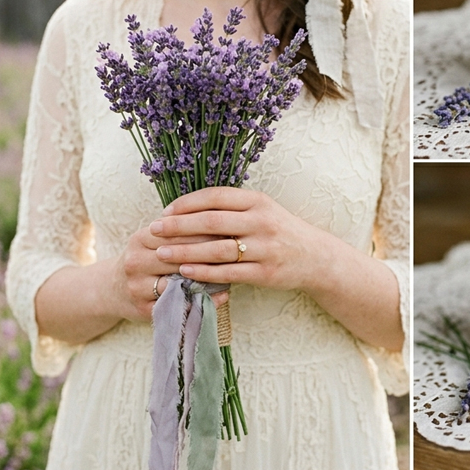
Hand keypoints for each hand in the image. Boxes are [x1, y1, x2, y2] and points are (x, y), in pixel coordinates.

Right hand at [114, 223, 226, 320]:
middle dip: (209, 251)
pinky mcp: (143, 309)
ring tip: (233, 271)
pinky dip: (203, 299)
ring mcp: (138, 287)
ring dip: (207, 277)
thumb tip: (219, 218)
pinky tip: (223, 295)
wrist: (112, 290)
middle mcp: (136, 261)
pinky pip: (178, 304)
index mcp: (140, 239)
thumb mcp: (153, 240)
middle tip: (238, 248)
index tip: (230, 227)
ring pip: (178, 280)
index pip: (176, 230)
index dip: (204, 229)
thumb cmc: (144, 260)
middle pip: (178, 255)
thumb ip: (178, 231)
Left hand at [147, 187, 337, 292]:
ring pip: (217, 249)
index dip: (187, 203)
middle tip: (154, 229)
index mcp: (257, 201)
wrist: (315, 257)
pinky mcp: (265, 273)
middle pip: (212, 222)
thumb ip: (231, 207)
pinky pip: (228, 273)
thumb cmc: (279, 231)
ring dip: (185, 251)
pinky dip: (204, 273)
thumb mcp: (260, 210)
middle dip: (178, 226)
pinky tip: (185, 272)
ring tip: (162, 253)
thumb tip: (187, 208)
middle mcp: (261, 221)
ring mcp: (264, 248)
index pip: (215, 197)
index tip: (165, 210)